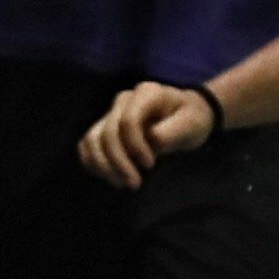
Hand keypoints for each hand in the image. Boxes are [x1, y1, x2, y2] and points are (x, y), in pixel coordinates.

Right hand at [79, 83, 212, 188]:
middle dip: (118, 162)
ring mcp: (111, 113)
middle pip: (108, 133)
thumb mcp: (191, 124)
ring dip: (103, 166)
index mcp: (147, 94)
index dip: (135, 146)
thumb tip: (151, 141)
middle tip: (135, 184)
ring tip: (121, 184)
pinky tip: (111, 177)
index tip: (150, 165)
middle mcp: (124, 100)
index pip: (128, 121)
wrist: (184, 117)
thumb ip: (172, 132)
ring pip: (92, 140)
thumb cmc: (191, 119)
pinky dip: (93, 163)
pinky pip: (87, 145)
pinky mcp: (104, 127)